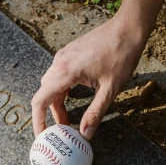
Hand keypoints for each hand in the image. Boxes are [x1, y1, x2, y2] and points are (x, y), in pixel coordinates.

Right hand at [31, 0, 165, 139]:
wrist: (128, 28)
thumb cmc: (121, 55)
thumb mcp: (110, 90)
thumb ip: (95, 113)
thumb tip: (85, 134)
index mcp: (65, 72)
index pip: (40, 101)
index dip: (38, 122)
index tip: (42, 136)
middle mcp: (59, 62)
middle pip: (44, 94)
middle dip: (50, 115)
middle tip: (62, 132)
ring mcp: (64, 56)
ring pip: (51, 85)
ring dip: (57, 103)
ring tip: (68, 120)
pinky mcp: (70, 53)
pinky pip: (58, 75)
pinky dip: (61, 91)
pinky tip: (73, 99)